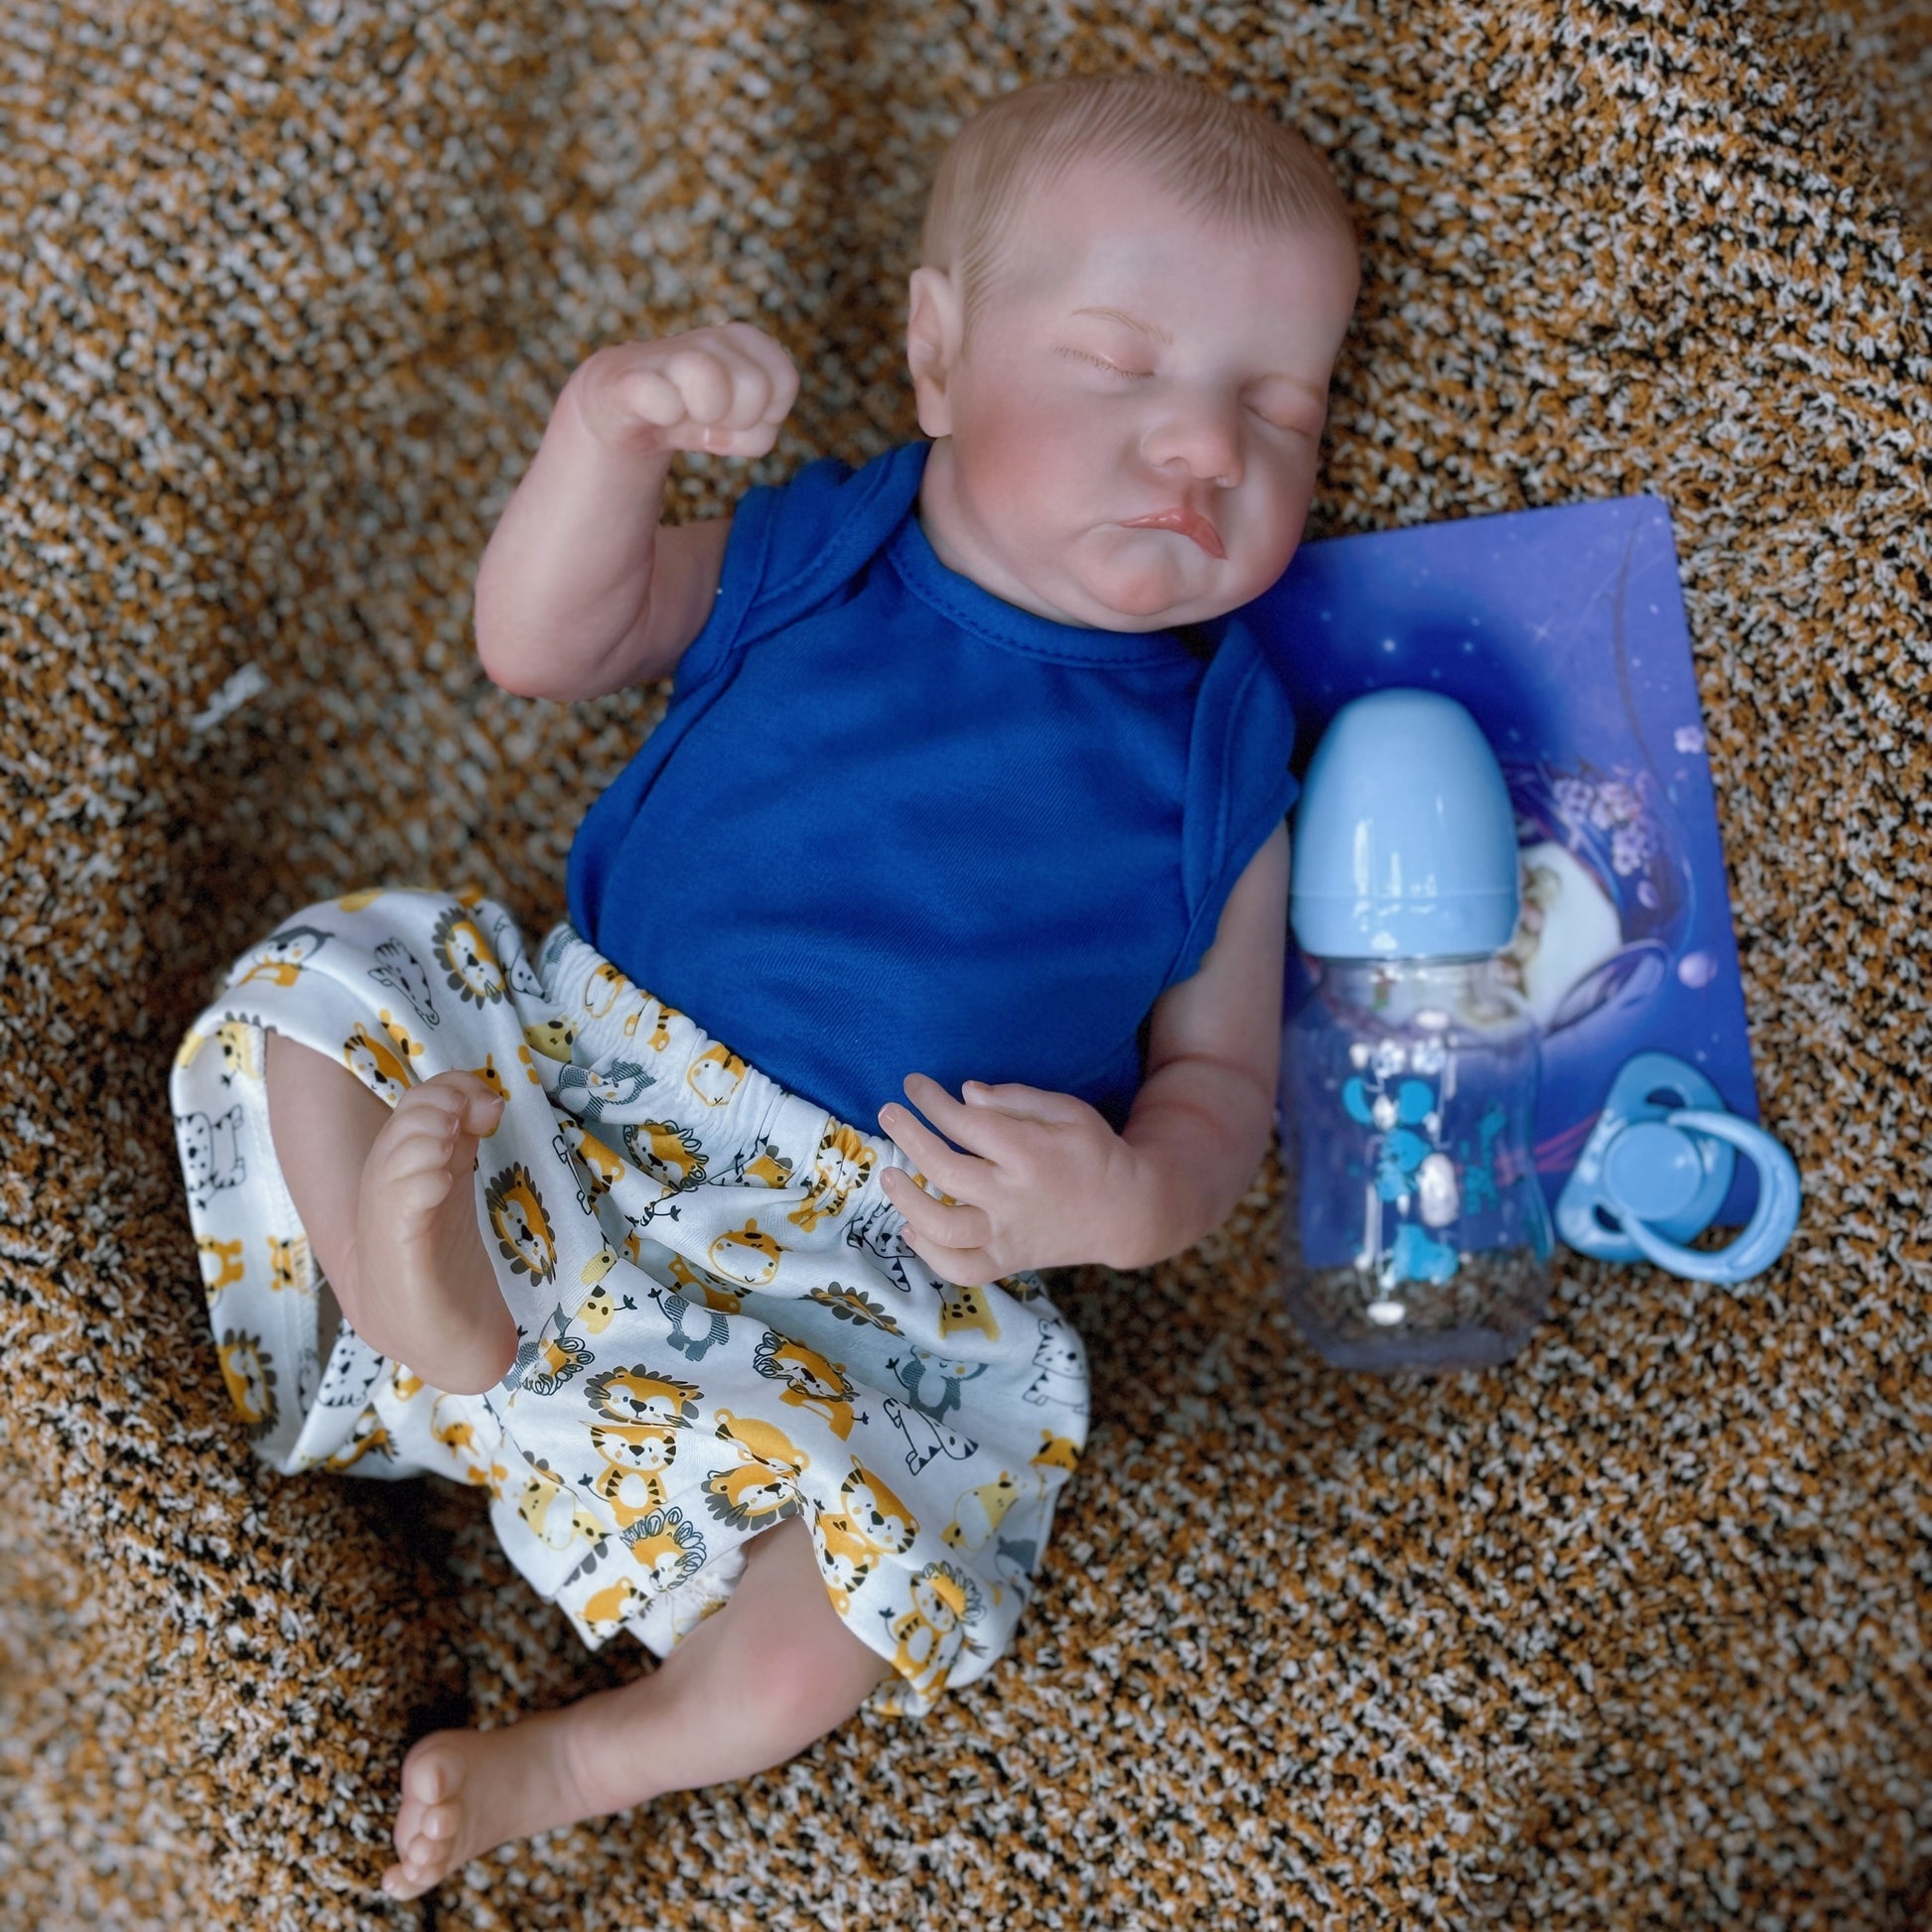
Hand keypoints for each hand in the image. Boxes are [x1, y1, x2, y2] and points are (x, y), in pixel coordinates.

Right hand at [566, 322, 799, 460]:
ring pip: (712, 388)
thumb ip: (759, 432)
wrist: (619, 408)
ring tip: (686, 416)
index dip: (769, 415)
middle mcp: (710, 338)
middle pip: (756, 389)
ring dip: (706, 418)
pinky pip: (661, 399)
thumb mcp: (737, 425)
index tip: (742, 417)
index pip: (786, 381)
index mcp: (743, 340)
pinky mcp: (626, 381)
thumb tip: (752, 430)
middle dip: (739, 420)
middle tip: (712, 420)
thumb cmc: (689, 413)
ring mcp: (668, 355)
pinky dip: (666, 415)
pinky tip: (658, 416)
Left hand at [875, 1074, 1142, 1286]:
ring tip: (888, 1174)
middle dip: (909, 1135)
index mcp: (1030, 1154)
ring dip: (907, 1199)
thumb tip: (964, 1094)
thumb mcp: (1067, 1110)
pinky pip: (960, 1268)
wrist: (1126, 1212)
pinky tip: (912, 1228)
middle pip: (945, 1168)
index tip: (913, 1085)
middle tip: (888, 1113)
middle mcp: (1014, 1198)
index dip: (932, 1101)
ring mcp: (1008, 1235)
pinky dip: (929, 1254)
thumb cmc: (1093, 1152)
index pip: (966, 1124)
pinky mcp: (1007, 1261)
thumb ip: (1015, 1100)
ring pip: (944, 1226)